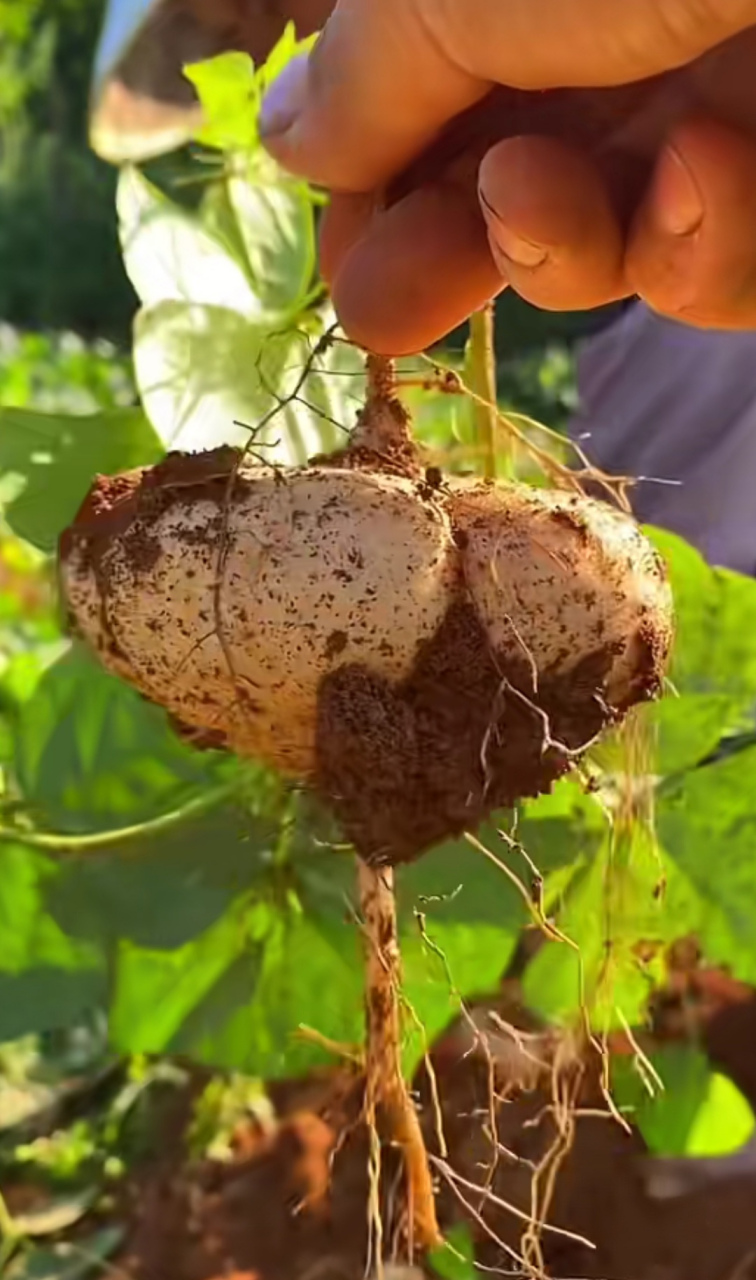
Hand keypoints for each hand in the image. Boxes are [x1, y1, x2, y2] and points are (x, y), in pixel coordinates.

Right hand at [259, 0, 755, 353]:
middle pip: (511, 180)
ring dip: (559, 246)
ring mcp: (718, 100)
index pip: (429, 95)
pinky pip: (722, 267)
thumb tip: (285, 137)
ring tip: (538, 193)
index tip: (340, 260)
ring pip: (612, 242)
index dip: (375, 187)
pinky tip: (698, 183)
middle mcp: (621, 25)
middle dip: (446, 253)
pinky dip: (698, 249)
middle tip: (381, 316)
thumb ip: (372, 70)